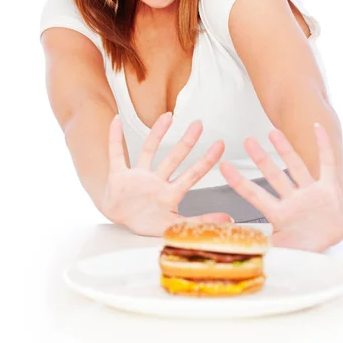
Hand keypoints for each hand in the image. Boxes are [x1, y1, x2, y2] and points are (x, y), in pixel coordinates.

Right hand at [101, 112, 232, 236]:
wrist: (118, 220)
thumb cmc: (145, 221)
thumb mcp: (172, 226)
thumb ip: (198, 221)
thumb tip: (228, 220)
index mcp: (170, 193)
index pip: (192, 174)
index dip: (206, 160)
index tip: (220, 145)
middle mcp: (156, 180)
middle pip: (174, 158)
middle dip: (187, 141)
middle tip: (199, 123)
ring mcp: (138, 176)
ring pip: (148, 150)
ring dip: (157, 133)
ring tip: (167, 116)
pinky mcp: (119, 176)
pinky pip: (116, 154)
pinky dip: (114, 138)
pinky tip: (116, 121)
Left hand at [219, 123, 342, 251]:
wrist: (334, 246)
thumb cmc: (306, 248)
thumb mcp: (283, 252)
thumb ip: (266, 249)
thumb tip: (243, 250)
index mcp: (279, 214)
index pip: (254, 195)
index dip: (238, 181)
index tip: (223, 166)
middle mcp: (293, 199)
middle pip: (274, 175)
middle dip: (261, 158)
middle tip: (247, 141)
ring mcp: (311, 193)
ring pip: (296, 166)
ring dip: (285, 149)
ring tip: (273, 130)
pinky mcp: (329, 189)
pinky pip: (326, 163)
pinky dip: (323, 146)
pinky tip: (316, 128)